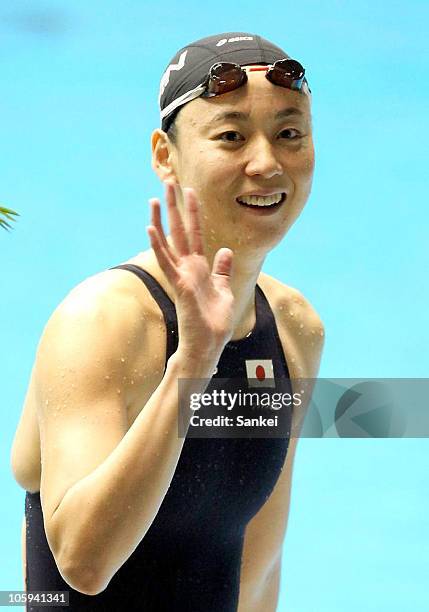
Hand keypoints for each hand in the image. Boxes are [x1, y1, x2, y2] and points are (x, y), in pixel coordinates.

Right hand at [146, 182, 234, 359]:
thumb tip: (225, 250)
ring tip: (154, 198)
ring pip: (169, 241)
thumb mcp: (224, 289)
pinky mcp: (179, 285)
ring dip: (161, 219)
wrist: (207, 345)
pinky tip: (150, 228)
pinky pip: (166, 262)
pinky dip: (158, 245)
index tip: (190, 191)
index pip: (195, 233)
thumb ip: (222, 269)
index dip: (193, 212)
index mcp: (199, 267)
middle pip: (180, 231)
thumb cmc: (213, 321)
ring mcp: (181, 275)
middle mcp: (188, 267)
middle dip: (174, 206)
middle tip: (168, 182)